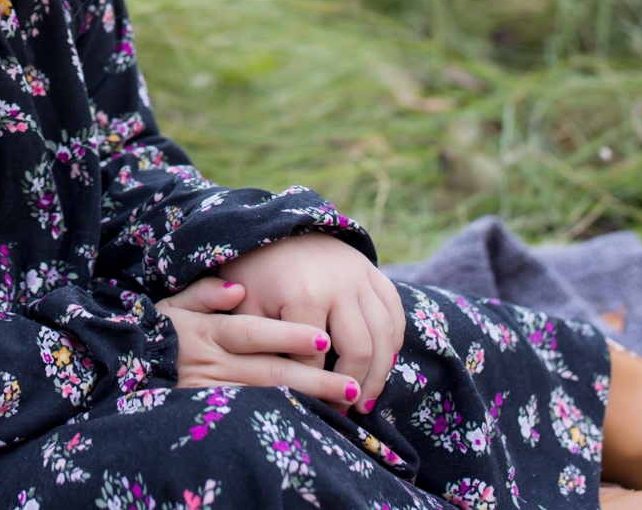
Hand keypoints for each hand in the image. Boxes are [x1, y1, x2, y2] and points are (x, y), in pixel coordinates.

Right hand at [157, 276, 364, 407]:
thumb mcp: (176, 303)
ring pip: (267, 398)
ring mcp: (212, 394)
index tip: (324, 337)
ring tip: (343, 403)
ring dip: (307, 402)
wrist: (131, 366)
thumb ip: (205, 293)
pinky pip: (255, 416)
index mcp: (206, 331)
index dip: (287, 335)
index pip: (251, 332)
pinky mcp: (212, 413)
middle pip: (269, 371)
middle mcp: (211, 364)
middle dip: (314, 379)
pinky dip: (286, 416)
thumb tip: (237, 288)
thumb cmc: (162, 329)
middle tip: (353, 384)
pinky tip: (314, 419)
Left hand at [217, 233, 405, 411]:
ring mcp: (360, 275)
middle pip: (360, 350)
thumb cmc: (252, 275)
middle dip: (353, 387)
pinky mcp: (372, 270)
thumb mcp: (246, 310)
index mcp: (303, 294)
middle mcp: (338, 284)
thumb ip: (263, 349)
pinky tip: (381, 365)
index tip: (312, 409)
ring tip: (365, 400)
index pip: (315, 360)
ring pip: (385, 335)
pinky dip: (392, 343)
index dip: (314, 390)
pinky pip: (395, 313)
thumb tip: (284, 392)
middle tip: (346, 413)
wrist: (272, 227)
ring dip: (379, 373)